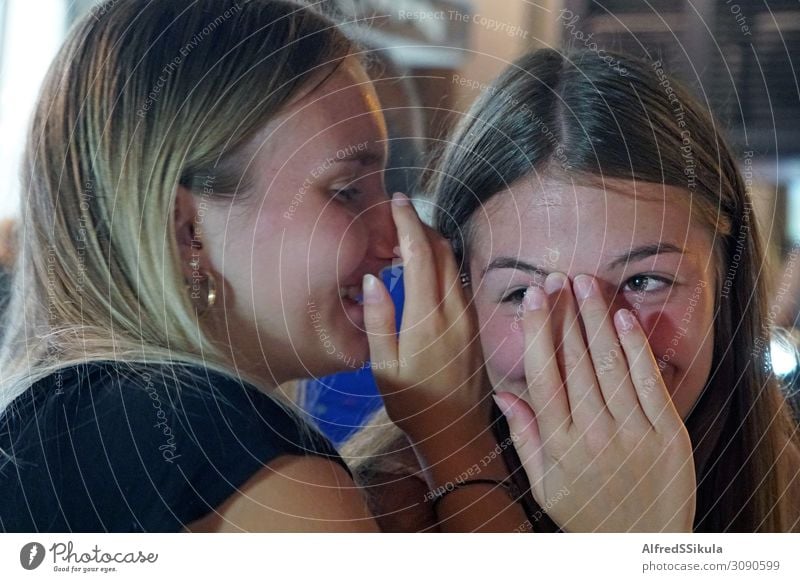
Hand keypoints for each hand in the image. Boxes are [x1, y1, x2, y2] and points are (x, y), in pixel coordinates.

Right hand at [362, 193, 491, 443]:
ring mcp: (469, 316)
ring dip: (432, 241)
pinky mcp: (475, 324)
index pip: (419, 253)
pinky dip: (442, 261)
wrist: (457, 433)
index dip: (407, 221)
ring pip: (454, 262)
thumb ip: (379, 320)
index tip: (396, 200)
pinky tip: (425, 266)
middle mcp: (454, 310)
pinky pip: (459, 279)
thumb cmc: (413, 404)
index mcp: (427, 318)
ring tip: (406, 235)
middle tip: (397, 213)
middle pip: (441, 249)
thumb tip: (373, 277)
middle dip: (420, 224)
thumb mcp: (383, 368)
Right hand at [494, 272, 695, 531]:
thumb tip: (501, 391)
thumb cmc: (586, 511)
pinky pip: (649, 381)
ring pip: (609, 363)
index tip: (533, 296)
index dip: (537, 329)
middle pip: (574, 360)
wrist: (642, 544)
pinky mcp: (668, 433)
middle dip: (564, 313)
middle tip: (557, 277)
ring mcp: (633, 431)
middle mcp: (593, 432)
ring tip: (586, 284)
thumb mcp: (543, 482)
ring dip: (596, 318)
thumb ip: (523, 435)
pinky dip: (636, 346)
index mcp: (559, 442)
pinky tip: (623, 317)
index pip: (543, 373)